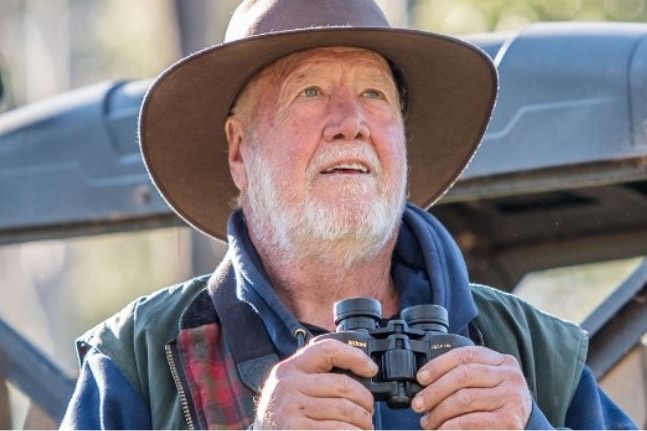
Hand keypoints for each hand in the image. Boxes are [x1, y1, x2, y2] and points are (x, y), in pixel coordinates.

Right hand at [253, 339, 377, 428]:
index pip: (328, 350)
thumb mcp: (293, 386)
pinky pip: (338, 430)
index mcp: (292, 368)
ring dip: (363, 421)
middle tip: (368, 410)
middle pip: (343, 385)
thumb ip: (317, 375)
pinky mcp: (297, 430)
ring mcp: (292, 409)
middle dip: (365, 400)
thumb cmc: (285, 412)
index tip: (371, 369)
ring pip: (345, 410)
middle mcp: (289, 385)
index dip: (355, 357)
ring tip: (364, 425)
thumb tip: (359, 373)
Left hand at [411, 346, 531, 428]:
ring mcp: (511, 398)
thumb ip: (464, 376)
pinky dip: (451, 427)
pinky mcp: (509, 421)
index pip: (465, 354)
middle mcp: (509, 376)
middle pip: (463, 376)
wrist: (526, 428)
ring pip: (464, 399)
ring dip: (439, 412)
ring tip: (427, 422)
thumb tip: (425, 383)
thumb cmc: (498, 404)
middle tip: (418, 404)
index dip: (439, 364)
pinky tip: (441, 430)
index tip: (420, 378)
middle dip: (434, 391)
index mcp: (501, 361)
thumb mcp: (486, 383)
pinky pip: (472, 421)